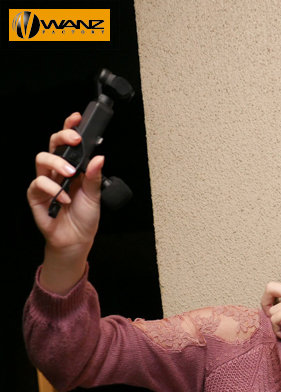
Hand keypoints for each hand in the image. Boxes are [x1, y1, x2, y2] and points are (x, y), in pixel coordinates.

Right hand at [28, 112, 103, 255]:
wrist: (76, 239)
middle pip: (52, 146)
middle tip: (75, 141)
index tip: (77, 118)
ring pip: (42, 160)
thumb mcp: (95, 195)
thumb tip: (99, 157)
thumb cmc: (85, 216)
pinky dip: (53, 189)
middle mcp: (58, 172)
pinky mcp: (36, 195)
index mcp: (73, 168)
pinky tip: (63, 198)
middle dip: (62, 138)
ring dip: (57, 163)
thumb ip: (95, 176)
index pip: (69, 144)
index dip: (70, 128)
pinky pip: (38, 184)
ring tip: (71, 174)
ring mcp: (46, 182)